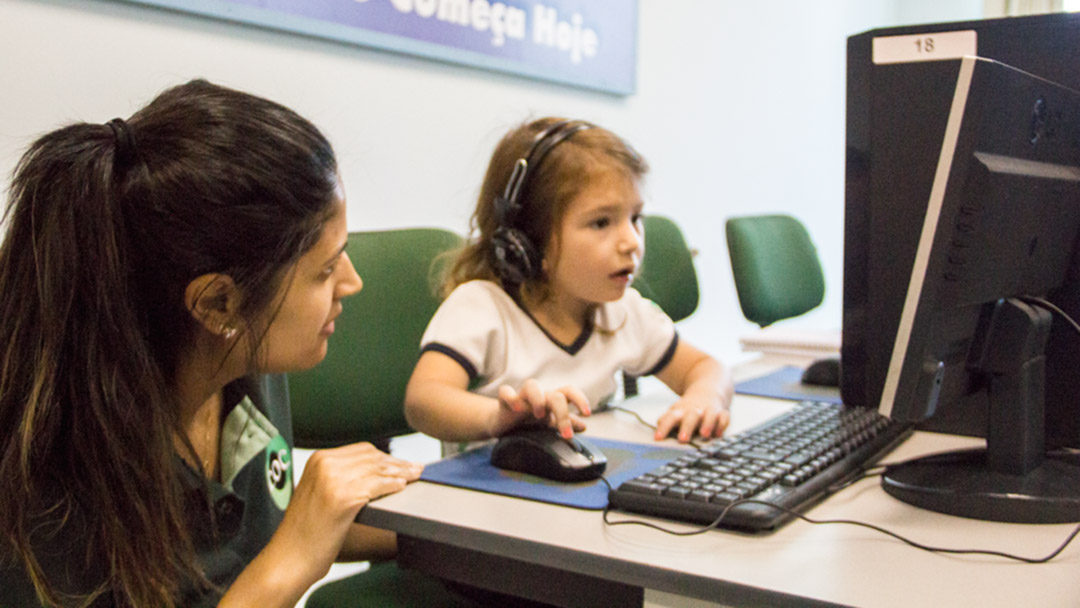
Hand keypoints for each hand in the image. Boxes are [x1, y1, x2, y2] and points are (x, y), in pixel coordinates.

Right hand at [270, 443, 421, 587]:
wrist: (289, 557)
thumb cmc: (306, 531)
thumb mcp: (318, 492)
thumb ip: (339, 477)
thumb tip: (376, 471)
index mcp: (318, 459)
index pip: (361, 450)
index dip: (386, 456)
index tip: (402, 462)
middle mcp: (324, 464)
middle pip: (372, 457)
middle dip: (397, 463)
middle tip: (416, 468)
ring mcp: (333, 480)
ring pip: (377, 470)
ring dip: (401, 473)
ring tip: (415, 476)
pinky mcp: (343, 498)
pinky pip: (377, 486)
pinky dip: (392, 485)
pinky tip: (402, 487)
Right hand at [494, 379, 590, 438]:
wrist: (502, 422)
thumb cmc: (528, 420)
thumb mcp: (549, 423)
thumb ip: (565, 423)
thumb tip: (584, 426)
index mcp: (551, 400)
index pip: (569, 392)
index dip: (580, 399)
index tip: (587, 414)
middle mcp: (539, 395)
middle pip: (556, 395)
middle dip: (563, 414)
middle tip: (567, 434)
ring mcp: (522, 397)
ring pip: (531, 385)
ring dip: (538, 398)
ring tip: (540, 415)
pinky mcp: (504, 402)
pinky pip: (505, 392)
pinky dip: (511, 397)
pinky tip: (516, 408)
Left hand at [654, 396, 729, 442]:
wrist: (709, 386)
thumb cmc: (690, 406)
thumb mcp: (676, 411)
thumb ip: (666, 421)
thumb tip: (656, 433)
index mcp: (681, 411)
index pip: (670, 418)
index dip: (663, 428)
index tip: (658, 438)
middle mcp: (695, 410)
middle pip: (690, 417)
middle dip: (686, 428)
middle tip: (682, 439)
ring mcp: (709, 410)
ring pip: (709, 416)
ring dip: (707, 424)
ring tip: (704, 434)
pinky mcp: (721, 412)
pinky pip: (724, 417)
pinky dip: (722, 424)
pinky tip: (718, 433)